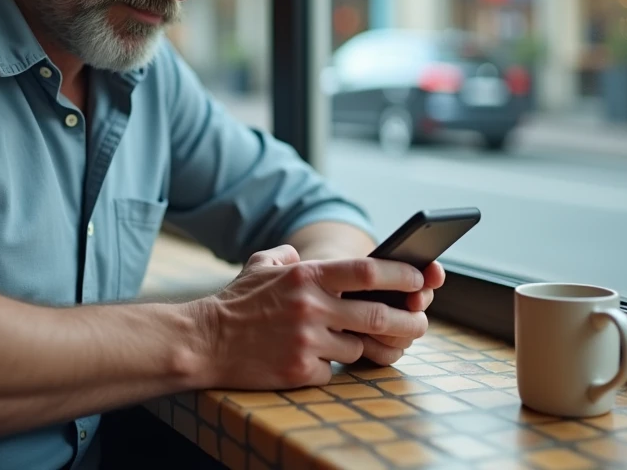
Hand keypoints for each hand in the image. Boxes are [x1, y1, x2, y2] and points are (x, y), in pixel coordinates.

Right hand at [189, 245, 429, 389]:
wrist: (205, 341)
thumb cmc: (236, 302)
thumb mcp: (261, 265)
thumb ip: (288, 255)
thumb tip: (304, 255)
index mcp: (307, 276)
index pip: (367, 272)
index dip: (400, 276)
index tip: (419, 280)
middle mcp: (311, 307)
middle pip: (378, 316)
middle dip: (409, 322)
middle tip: (421, 324)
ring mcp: (307, 341)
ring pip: (357, 347)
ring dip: (359, 346)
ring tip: (351, 341)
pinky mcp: (300, 370)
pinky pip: (332, 370)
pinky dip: (328, 366)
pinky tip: (312, 359)